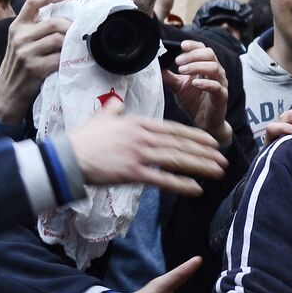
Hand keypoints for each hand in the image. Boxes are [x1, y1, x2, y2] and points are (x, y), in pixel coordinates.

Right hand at [0, 0, 69, 123]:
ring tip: (76, 47)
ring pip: (59, 40)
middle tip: (79, 32)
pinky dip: (68, 58)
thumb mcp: (19, 42)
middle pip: (54, 23)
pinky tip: (70, 60)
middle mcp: (20, 37)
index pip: (32, 2)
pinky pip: (59, 58)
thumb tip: (63, 17)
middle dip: (71, 27)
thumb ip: (35, 29)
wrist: (7, 91)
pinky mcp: (35, 68)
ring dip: (71, 43)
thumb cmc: (18, 65)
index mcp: (17, 27)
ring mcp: (27, 53)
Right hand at [67, 101, 225, 196]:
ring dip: (200, 166)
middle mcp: (143, 137)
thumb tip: (117, 103)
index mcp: (138, 123)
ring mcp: (139, 154)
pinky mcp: (133, 172)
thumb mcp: (102, 117)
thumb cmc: (84, 138)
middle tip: (223, 159)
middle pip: (180, 144)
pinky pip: (162, 179)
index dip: (195, 136)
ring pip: (177, 160)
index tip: (210, 141)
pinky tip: (197, 188)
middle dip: (204, 152)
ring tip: (217, 171)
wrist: (68, 156)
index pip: (173, 129)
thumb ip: (114, 109)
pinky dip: (181, 184)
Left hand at [163, 40, 231, 145]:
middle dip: (192, 55)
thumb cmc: (194, 103)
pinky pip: (216, 86)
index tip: (181, 46)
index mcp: (206, 67)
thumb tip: (158, 66)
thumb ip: (169, 77)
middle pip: (210, 54)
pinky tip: (194, 83)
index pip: (203, 49)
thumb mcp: (178, 87)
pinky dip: (205, 83)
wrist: (204, 123)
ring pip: (214, 67)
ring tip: (182, 70)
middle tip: (178, 61)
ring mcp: (220, 84)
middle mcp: (215, 73)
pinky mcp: (221, 97)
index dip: (193, 45)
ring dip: (196, 66)